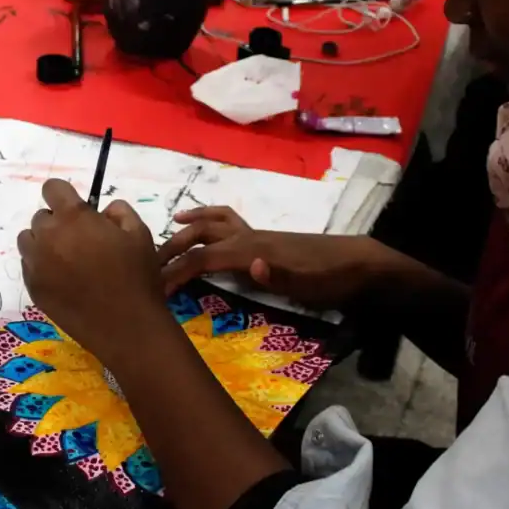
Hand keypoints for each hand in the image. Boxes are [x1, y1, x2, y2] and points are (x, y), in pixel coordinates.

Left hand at [17, 179, 167, 355]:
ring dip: (44, 243)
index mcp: (73, 218)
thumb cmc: (137, 277)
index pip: (52, 188)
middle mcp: (48, 237)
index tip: (76, 208)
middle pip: (41, 217)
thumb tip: (103, 211)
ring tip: (67, 260)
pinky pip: (29, 266)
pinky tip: (64, 280)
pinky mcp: (33, 288)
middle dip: (58, 223)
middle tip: (80, 241)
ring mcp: (36, 264)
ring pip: (28, 241)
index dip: (63, 195)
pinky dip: (42, 266)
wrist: (126, 327)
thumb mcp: (140, 234)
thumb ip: (119, 211)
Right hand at [158, 206, 399, 308]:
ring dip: (189, 225)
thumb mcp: (308, 286)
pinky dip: (210, 219)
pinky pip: (229, 223)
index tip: (154, 289)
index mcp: (251, 251)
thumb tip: (252, 264)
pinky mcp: (265, 239)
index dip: (176, 272)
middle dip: (172, 250)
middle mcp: (249, 238)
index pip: (202, 259)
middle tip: (149, 268)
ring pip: (214, 222)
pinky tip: (205, 227)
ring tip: (168, 231)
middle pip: (200, 238)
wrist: (359, 264)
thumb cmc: (332, 280)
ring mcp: (257, 235)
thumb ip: (278, 276)